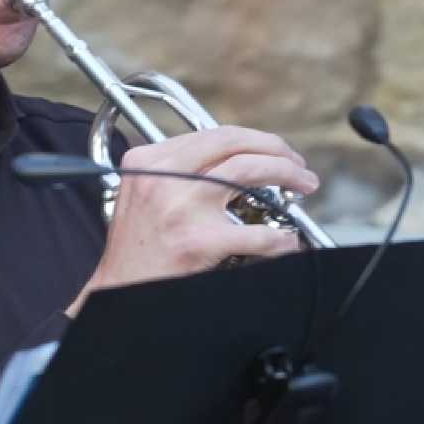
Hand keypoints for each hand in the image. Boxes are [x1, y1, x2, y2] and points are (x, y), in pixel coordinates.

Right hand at [65, 126, 318, 316]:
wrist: (120, 289)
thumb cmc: (136, 247)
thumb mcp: (144, 191)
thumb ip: (178, 169)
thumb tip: (234, 158)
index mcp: (148, 159)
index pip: (212, 134)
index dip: (252, 139)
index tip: (272, 149)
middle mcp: (164, 175)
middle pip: (233, 143)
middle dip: (275, 149)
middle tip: (296, 164)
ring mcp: (182, 206)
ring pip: (249, 171)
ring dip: (286, 173)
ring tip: (303, 184)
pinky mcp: (199, 240)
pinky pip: (256, 233)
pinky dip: (280, 238)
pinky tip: (287, 240)